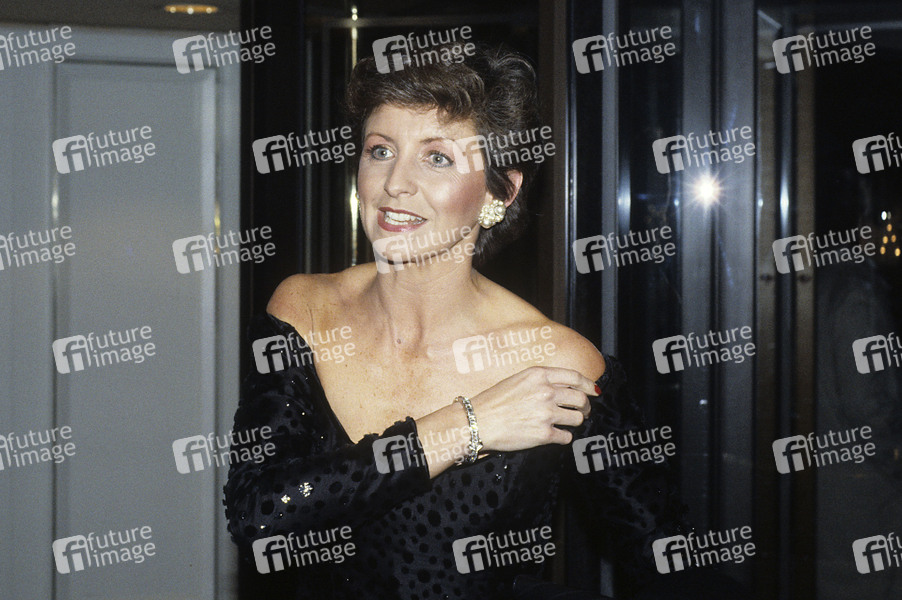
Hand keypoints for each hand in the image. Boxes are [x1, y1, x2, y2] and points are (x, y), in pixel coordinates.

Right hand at [469, 366, 598, 451]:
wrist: (478, 422)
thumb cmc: (494, 401)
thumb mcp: (518, 380)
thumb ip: (542, 380)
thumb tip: (565, 388)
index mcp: (540, 375)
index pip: (575, 377)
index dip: (588, 384)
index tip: (594, 391)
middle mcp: (546, 392)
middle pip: (581, 399)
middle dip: (585, 407)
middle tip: (583, 412)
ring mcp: (546, 414)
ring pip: (577, 419)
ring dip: (575, 422)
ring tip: (566, 424)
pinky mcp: (544, 434)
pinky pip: (566, 437)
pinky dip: (563, 437)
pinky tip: (554, 435)